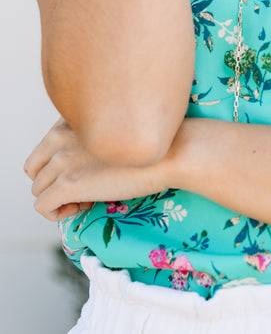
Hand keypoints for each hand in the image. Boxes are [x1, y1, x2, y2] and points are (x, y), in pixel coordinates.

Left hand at [24, 119, 168, 221]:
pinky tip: (82, 207)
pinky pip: (42, 207)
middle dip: (54, 183)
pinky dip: (57, 213)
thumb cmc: (148, 143)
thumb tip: (82, 163)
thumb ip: (89, 135)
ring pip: (38, 189)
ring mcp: (63, 160)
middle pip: (35, 171)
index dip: (58, 167)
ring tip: (88, 197)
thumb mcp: (111, 128)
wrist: (171, 152)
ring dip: (59, 198)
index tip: (85, 172)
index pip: (43, 150)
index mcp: (69, 120)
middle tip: (84, 188)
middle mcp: (60, 136)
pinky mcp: (69, 184)